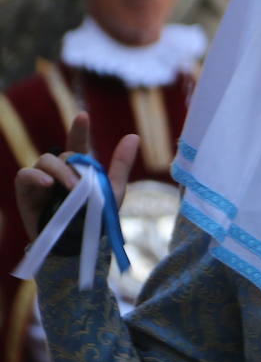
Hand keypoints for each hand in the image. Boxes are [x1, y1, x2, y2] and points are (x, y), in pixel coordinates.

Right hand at [15, 113, 138, 240]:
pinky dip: (36, 177)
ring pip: (45, 160)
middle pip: (64, 154)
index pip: (77, 144)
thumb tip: (134, 136)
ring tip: (72, 188)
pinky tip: (48, 184)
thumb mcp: (112, 192)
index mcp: (79, 169)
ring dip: (60, 171)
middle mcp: (59, 171)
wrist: (78, 245)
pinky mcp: (26, 193)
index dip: (79, 130)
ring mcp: (42, 181)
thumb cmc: (95, 220)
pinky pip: (25, 175)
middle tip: (83, 185)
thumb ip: (120, 165)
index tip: (83, 116)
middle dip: (74, 166)